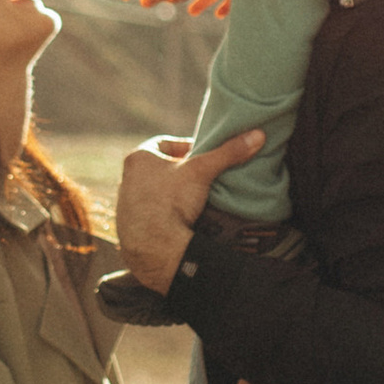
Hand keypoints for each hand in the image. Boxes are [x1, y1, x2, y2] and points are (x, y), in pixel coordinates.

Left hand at [115, 129, 263, 289]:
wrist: (154, 247)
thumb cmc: (172, 201)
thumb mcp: (202, 172)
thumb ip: (228, 153)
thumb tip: (257, 135)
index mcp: (138, 158)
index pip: (165, 143)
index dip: (186, 148)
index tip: (203, 158)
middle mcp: (126, 178)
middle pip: (161, 168)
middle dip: (181, 172)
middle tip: (203, 179)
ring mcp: (125, 204)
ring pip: (155, 191)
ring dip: (173, 194)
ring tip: (195, 201)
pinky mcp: (129, 225)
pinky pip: (151, 213)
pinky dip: (165, 213)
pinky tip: (182, 219)